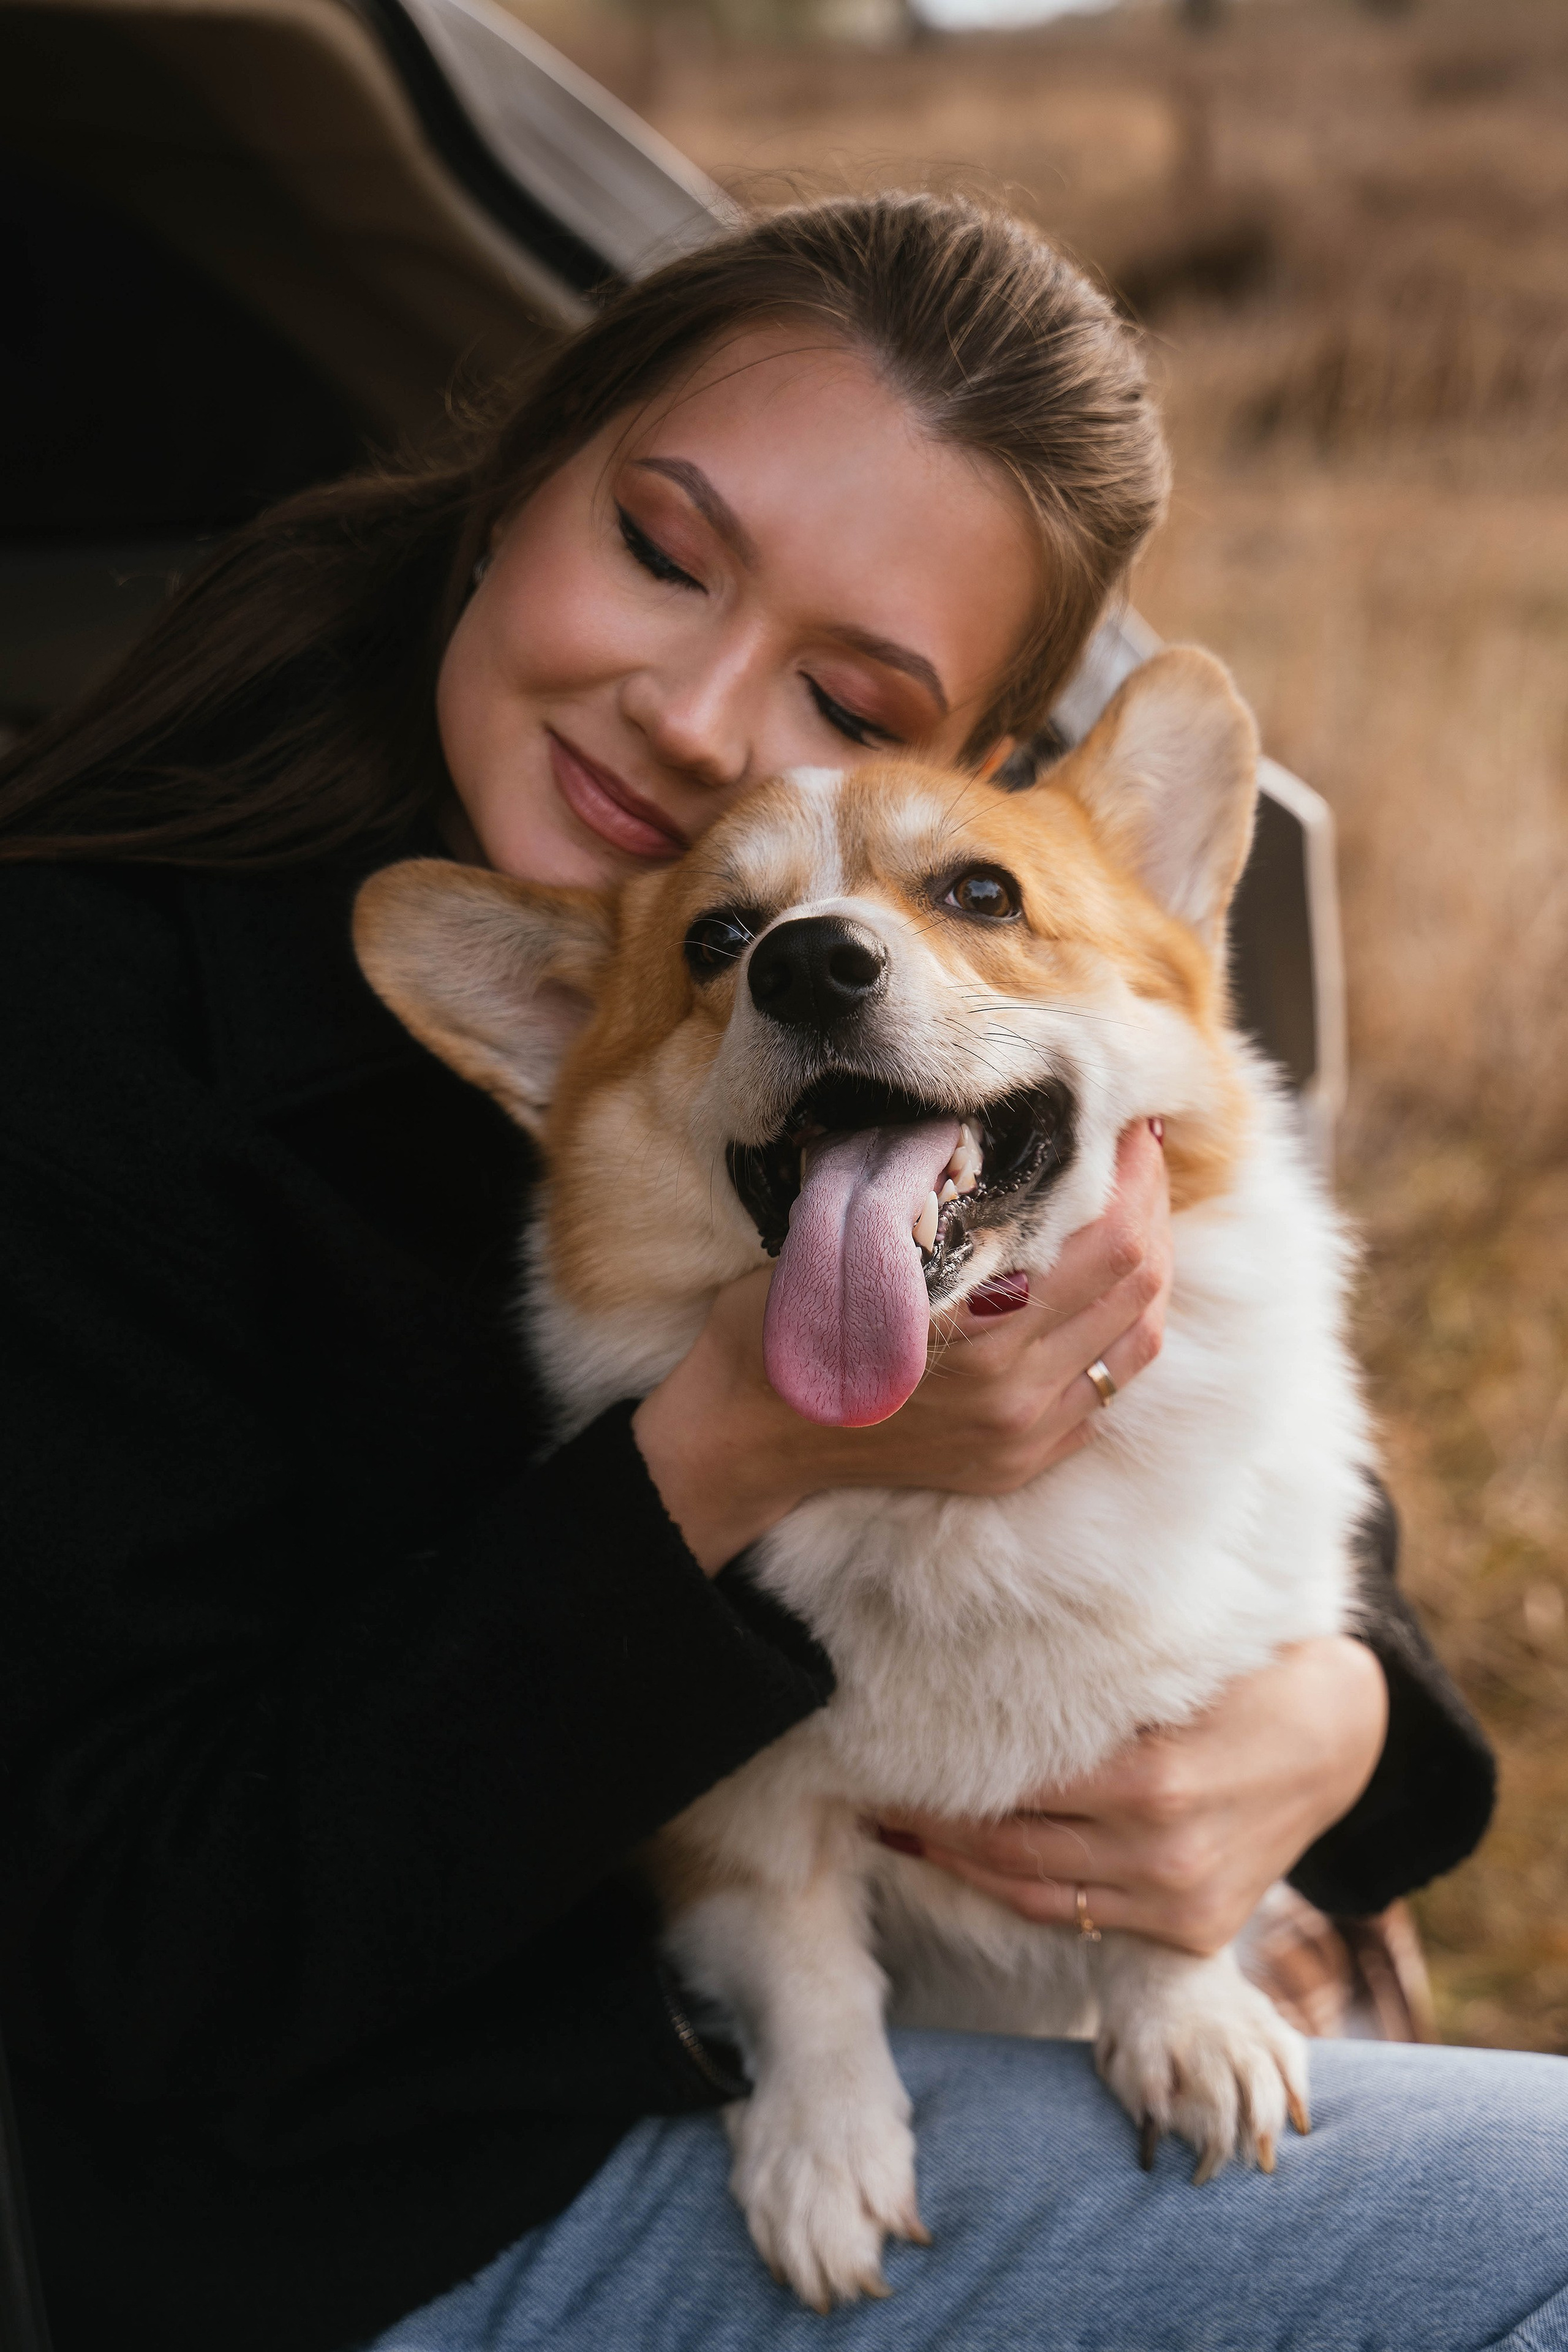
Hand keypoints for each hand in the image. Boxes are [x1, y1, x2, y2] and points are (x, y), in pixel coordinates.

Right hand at [633, 1122, 1170, 1573]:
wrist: (746, 1439)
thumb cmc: (786, 1326)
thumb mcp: (846, 1244)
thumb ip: (927, 1202)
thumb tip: (998, 1126)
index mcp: (978, 1334)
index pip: (1107, 1241)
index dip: (1131, 1176)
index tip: (1125, 1123)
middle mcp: (1015, 1393)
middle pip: (1138, 1286)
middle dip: (1150, 1208)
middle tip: (1136, 1155)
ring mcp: (1022, 1436)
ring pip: (1137, 1342)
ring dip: (1148, 1271)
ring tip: (1133, 1215)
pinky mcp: (1019, 1462)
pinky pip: (1106, 1393)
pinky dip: (1119, 1334)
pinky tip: (1102, 1291)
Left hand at [874, 1637, 1388, 1953]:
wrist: (1338, 1743)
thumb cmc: (1245, 1683)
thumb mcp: (1174, 1673)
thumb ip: (1091, 1696)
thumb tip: (978, 1678)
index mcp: (1151, 1776)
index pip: (1013, 1785)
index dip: (940, 1775)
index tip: (882, 1755)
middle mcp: (1159, 1849)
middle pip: (1010, 1845)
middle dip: (932, 1823)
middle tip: (869, 1794)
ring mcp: (1176, 1901)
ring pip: (1034, 1892)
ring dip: (960, 1866)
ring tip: (899, 1833)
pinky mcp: (1191, 1936)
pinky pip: (1078, 1918)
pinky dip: (1021, 1892)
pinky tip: (975, 1865)